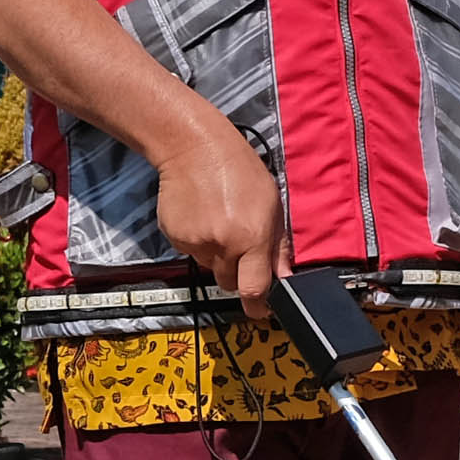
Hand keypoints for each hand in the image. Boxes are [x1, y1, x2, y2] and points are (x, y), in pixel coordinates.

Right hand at [157, 124, 282, 320]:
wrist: (194, 147)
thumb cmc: (238, 168)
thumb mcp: (273, 203)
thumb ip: (278, 245)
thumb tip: (284, 277)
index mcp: (251, 237)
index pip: (254, 289)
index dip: (258, 307)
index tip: (261, 312)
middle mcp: (222, 244)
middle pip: (229, 283)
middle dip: (237, 272)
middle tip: (238, 242)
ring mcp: (196, 242)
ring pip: (209, 266)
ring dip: (216, 254)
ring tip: (219, 220)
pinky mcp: (175, 237)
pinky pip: (190, 252)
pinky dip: (197, 241)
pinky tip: (202, 216)